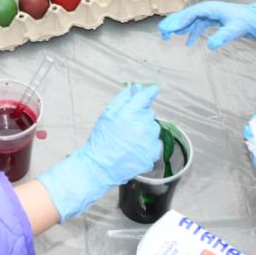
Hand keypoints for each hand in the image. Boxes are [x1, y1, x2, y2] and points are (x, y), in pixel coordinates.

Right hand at [38, 84, 160, 220]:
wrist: (99, 167)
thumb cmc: (101, 139)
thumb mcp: (107, 115)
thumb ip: (122, 99)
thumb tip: (136, 87)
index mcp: (129, 114)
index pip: (145, 97)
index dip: (150, 92)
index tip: (154, 89)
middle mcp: (141, 126)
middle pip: (150, 113)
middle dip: (141, 116)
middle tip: (128, 126)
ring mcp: (148, 141)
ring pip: (154, 128)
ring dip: (146, 130)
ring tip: (131, 140)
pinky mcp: (152, 155)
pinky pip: (156, 143)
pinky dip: (148, 145)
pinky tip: (135, 149)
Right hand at [158, 0, 255, 50]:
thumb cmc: (248, 21)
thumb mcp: (236, 28)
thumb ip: (224, 36)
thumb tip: (211, 45)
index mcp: (211, 8)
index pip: (190, 14)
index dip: (178, 21)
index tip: (167, 30)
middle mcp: (209, 9)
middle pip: (187, 15)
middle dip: (174, 23)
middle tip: (162, 33)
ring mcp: (211, 15)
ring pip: (191, 20)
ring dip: (180, 28)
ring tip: (169, 37)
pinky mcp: (215, 21)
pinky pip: (198, 26)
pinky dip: (191, 33)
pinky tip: (188, 42)